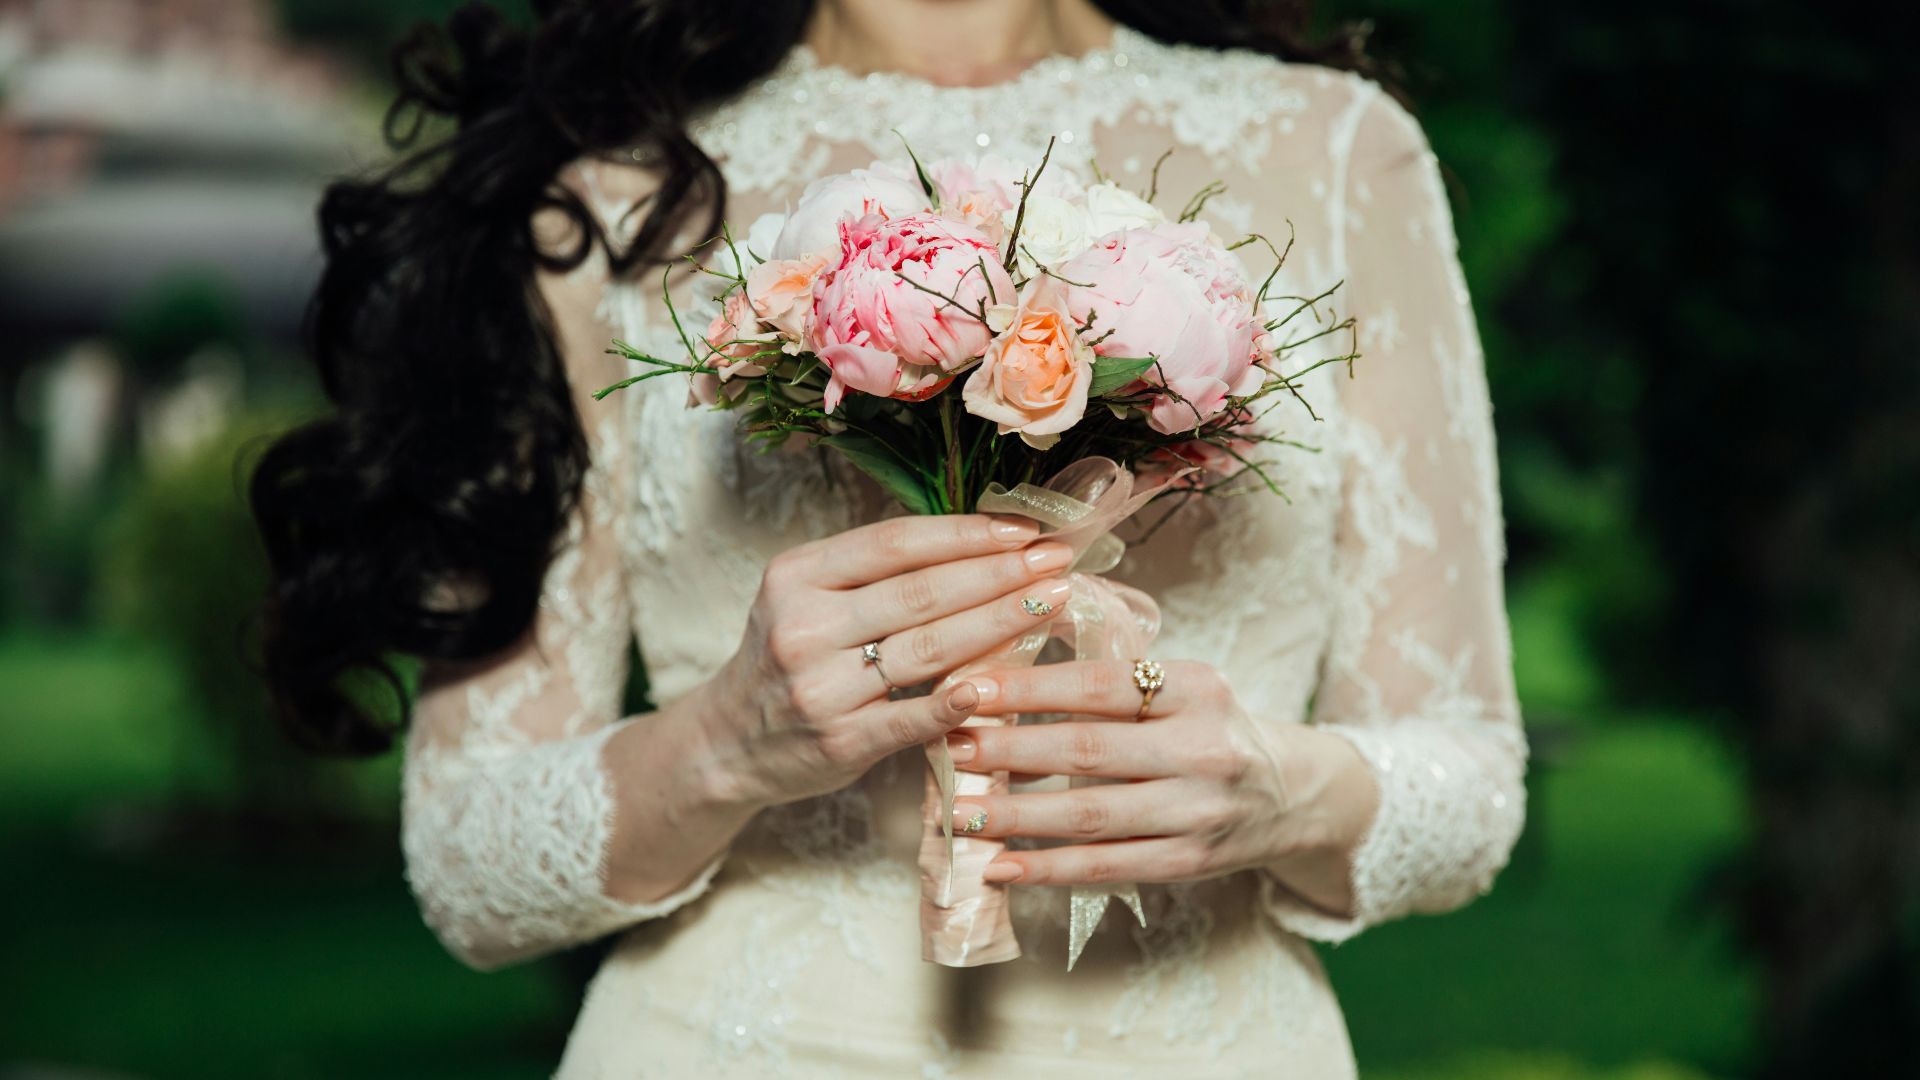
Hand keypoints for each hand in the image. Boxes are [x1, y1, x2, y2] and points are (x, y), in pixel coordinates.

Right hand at [697, 514, 1073, 810]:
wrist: (728, 743)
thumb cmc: (789, 657)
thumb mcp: (807, 598)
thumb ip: (876, 574)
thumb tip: (979, 541)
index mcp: (796, 575)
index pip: (894, 542)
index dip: (964, 533)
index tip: (1023, 530)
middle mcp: (802, 626)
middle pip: (920, 592)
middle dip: (999, 573)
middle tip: (1057, 559)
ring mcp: (819, 687)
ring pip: (927, 648)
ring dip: (1000, 623)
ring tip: (1051, 603)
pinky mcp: (840, 741)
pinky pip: (912, 716)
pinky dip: (958, 699)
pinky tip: (1000, 683)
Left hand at [945, 660, 1379, 916]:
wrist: (1294, 794)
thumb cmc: (1211, 728)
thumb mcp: (1182, 685)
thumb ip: (1111, 673)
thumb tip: (1012, 654)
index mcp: (1198, 687)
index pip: (1102, 684)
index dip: (1030, 688)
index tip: (970, 688)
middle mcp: (1204, 749)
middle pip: (1092, 750)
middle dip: (1012, 749)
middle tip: (953, 747)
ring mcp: (1199, 811)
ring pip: (1093, 815)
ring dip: (1018, 815)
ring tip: (960, 812)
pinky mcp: (1190, 862)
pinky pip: (1108, 866)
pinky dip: (1049, 869)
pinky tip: (1001, 866)